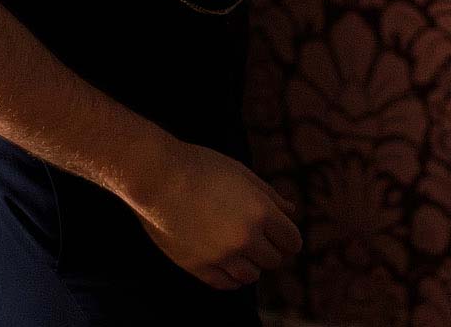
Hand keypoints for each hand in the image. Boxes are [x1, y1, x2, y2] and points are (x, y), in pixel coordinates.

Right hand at [126, 140, 301, 289]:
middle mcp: (245, 238)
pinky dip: (231, 277)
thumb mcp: (243, 174)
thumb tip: (290, 211)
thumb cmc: (203, 168)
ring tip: (241, 250)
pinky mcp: (198, 267)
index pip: (291, 241)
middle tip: (260, 239)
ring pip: (251, 276)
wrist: (158, 178)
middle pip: (274, 260)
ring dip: (251, 265)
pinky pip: (225, 284)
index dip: (289, 238)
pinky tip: (227, 263)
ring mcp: (221, 256)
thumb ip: (270, 196)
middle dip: (271, 250)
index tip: (282, 235)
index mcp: (261, 212)